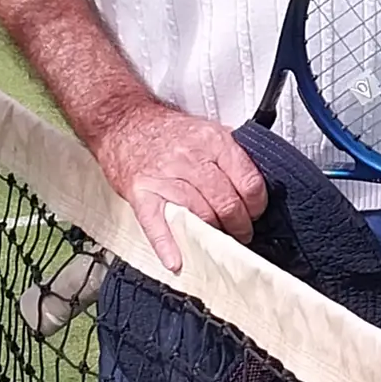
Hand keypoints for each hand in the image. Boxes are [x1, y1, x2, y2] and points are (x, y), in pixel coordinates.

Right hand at [92, 101, 264, 271]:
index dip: (257, 206)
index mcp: (213, 142)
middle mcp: (191, 158)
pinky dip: (167, 246)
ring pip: (201, 216)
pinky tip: (176, 260)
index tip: (255, 213)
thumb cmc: (164, 130)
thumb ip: (229, 154)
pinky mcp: (142, 193)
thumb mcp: (206, 130)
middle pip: (227, 203)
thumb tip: (254, 182)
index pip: (248, 183)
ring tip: (218, 241)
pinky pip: (157, 224)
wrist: (123, 121)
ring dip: (214, 236)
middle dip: (239, 226)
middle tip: (240, 233)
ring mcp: (166, 177)